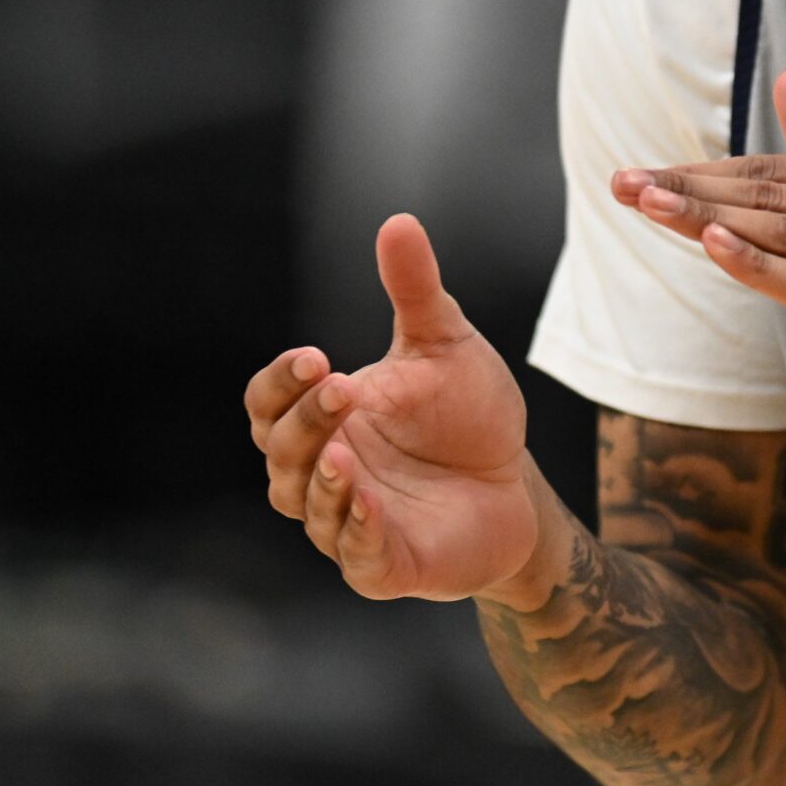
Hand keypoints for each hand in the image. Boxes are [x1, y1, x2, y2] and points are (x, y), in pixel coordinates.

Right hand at [244, 215, 538, 599]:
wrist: (517, 483)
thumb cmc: (467, 414)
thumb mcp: (445, 344)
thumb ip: (415, 290)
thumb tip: (398, 221)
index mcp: (325, 418)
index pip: (268, 403)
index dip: (280, 382)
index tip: (316, 357)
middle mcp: (323, 470)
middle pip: (277, 452)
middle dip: (301, 420)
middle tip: (337, 385)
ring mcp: (348, 520)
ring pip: (304, 505)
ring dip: (318, 478)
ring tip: (340, 451)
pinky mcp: (384, 564)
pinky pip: (353, 554)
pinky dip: (353, 529)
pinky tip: (367, 501)